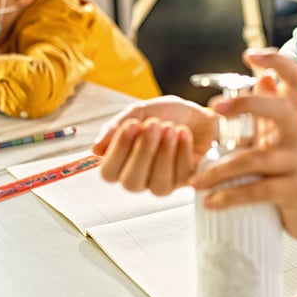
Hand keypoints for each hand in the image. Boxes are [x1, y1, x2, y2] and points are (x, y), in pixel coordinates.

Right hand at [93, 95, 216, 195]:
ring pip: (158, 185)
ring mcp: (164, 182)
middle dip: (143, 151)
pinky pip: (180, 176)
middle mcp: (141, 176)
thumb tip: (96, 148)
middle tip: (153, 124)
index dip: (119, 150)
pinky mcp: (186, 182)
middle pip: (131, 183)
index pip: (109, 172)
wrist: (201, 113)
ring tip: (170, 128)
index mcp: (123, 162)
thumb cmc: (170, 114)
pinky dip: (181, 151)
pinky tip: (183, 133)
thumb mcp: (140, 111)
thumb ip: (116, 126)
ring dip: (164, 153)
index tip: (132, 125)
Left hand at [189, 49, 296, 253]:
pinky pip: (258, 190)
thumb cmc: (289, 169)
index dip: (277, 62)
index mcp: (292, 117)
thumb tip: (261, 77)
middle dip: (248, 104)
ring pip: (256, 159)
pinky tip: (210, 201)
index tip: (250, 55)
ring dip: (219, 170)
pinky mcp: (295, 190)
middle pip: (280, 109)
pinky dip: (229, 197)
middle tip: (215, 108)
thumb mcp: (280, 137)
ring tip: (195, 181)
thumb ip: (268, 111)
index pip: (296, 79)